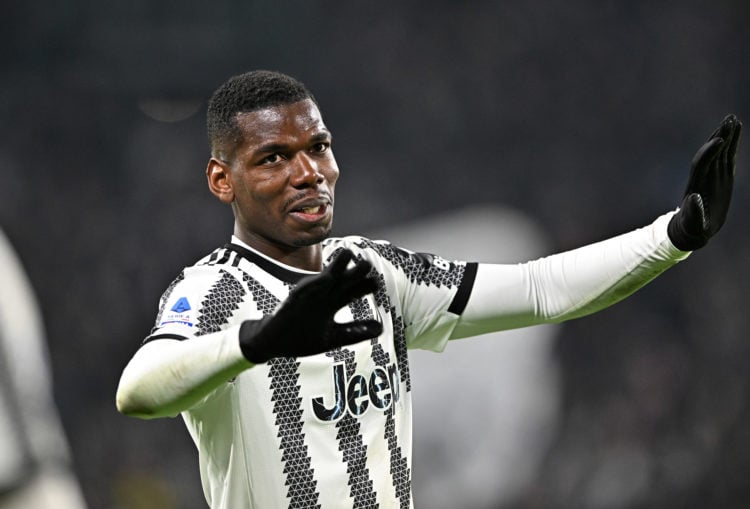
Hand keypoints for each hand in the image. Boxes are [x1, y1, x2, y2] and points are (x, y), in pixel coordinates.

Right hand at [238, 249, 382, 362]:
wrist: (273, 343)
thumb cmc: (302, 338)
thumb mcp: (333, 337)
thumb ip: (355, 332)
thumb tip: (380, 329)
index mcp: (331, 304)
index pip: (352, 292)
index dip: (365, 287)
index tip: (377, 283)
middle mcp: (322, 297)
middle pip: (342, 282)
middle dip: (354, 273)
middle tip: (368, 264)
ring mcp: (307, 298)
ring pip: (324, 279)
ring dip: (335, 267)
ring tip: (347, 254)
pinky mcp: (292, 301)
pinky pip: (303, 291)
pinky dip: (314, 284)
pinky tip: (325, 277)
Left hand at [668, 114, 741, 250]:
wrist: (693, 228)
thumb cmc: (692, 227)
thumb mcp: (693, 222)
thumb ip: (693, 212)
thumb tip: (692, 198)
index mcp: (697, 185)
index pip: (701, 164)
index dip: (709, 152)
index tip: (718, 140)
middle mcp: (704, 176)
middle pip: (711, 152)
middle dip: (719, 136)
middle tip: (729, 119)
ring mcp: (713, 175)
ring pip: (720, 151)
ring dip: (726, 136)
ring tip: (733, 120)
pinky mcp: (721, 178)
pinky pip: (727, 158)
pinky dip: (731, 146)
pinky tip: (735, 134)